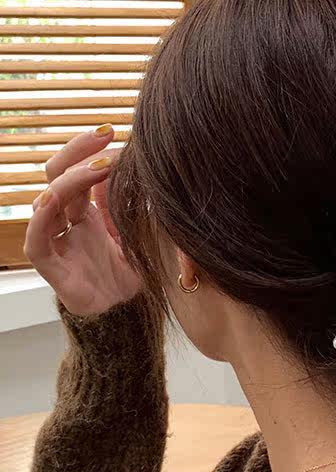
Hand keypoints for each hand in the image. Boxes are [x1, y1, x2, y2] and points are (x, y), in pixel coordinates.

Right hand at [24, 126, 142, 316]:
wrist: (130, 315)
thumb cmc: (133, 274)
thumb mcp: (138, 231)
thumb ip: (128, 203)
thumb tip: (126, 164)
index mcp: (88, 214)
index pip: (78, 172)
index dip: (91, 150)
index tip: (115, 132)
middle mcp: (69, 224)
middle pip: (58, 176)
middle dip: (78, 151)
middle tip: (105, 133)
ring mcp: (59, 243)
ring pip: (48, 200)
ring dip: (71, 179)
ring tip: (100, 165)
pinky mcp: (53, 268)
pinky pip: (37, 239)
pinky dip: (42, 218)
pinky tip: (54, 198)